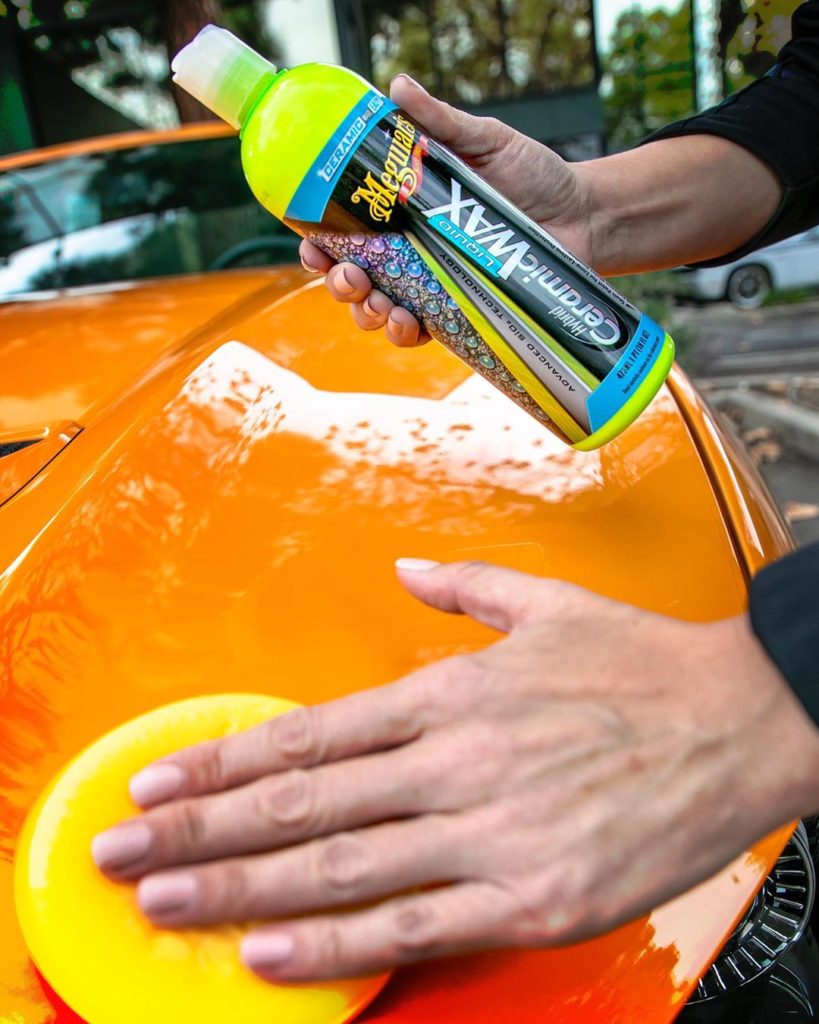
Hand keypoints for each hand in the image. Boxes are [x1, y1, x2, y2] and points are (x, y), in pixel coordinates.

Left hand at [92, 560, 818, 981]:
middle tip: (120, 849)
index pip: (309, 732)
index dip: (224, 760)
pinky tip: (269, 954)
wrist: (744, 720)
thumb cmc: (643, 663)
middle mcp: (456, 762)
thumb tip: (403, 569)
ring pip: (339, 867)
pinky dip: (334, 946)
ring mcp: (491, 834)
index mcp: (453, 693)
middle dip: (199, 829)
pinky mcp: (533, 897)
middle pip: (301, 802)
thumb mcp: (547, 602)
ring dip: (238, 888)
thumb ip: (462, 585)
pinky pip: (414, 926)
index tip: (159, 778)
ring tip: (163, 902)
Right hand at [299, 75, 591, 347]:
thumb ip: (441, 122)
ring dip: (366, 312)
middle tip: (349, 276)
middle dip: (339, 283)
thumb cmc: (533, 175)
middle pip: (353, 277)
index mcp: (403, 212)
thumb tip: (397, 87)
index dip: (320, 240)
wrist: (582, 216)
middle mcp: (410, 253)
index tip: (311, 241)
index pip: (347, 231)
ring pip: (378, 311)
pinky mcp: (458, 315)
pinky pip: (420, 333)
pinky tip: (407, 322)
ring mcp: (431, 287)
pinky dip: (405, 333)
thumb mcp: (486, 141)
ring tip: (378, 302)